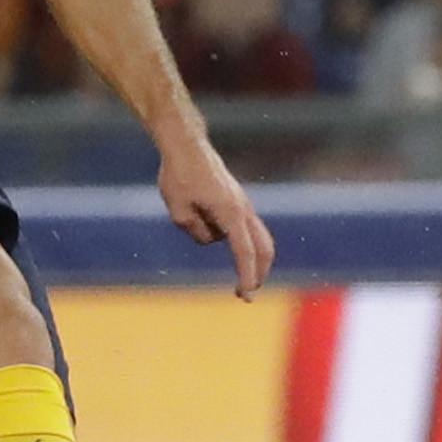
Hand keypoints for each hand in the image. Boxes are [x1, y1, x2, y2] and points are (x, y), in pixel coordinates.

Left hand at [158, 131, 273, 297]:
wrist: (187, 146)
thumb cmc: (179, 176)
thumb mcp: (178, 211)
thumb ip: (196, 232)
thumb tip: (211, 239)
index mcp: (231, 214)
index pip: (244, 253)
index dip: (246, 277)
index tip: (246, 296)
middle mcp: (243, 209)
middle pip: (263, 248)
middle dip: (258, 272)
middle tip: (246, 293)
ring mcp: (243, 204)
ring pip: (250, 236)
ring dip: (230, 244)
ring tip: (190, 211)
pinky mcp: (236, 201)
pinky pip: (237, 225)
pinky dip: (225, 231)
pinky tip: (198, 209)